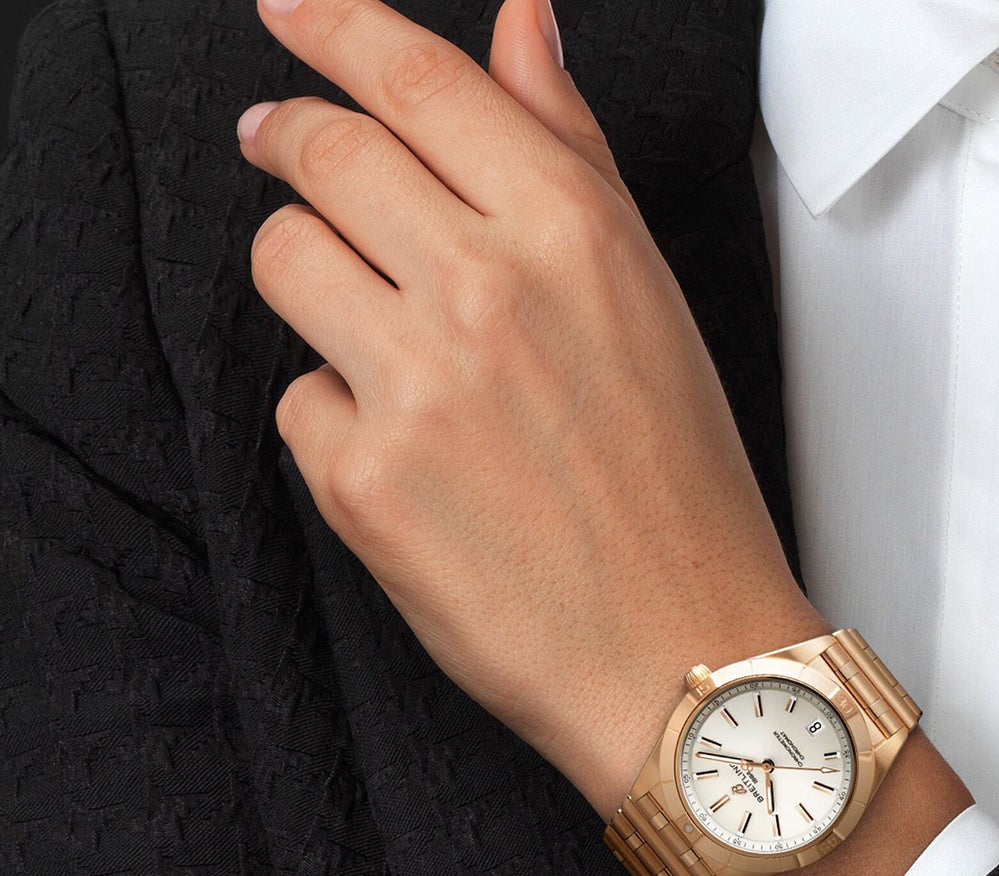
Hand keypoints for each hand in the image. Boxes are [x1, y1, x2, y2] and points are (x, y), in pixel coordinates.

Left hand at [238, 0, 823, 818]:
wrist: (681, 656)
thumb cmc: (683, 495)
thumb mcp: (650, 304)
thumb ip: (569, 153)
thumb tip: (519, 28)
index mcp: (569, 231)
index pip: (412, 77)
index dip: (329, 24)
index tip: (289, 7)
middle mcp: (485, 290)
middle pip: (321, 154)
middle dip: (291, 143)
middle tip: (284, 151)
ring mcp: (413, 383)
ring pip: (285, 261)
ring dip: (318, 283)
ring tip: (387, 343)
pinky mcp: (360, 479)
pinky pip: (299, 397)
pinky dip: (339, 416)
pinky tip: (414, 458)